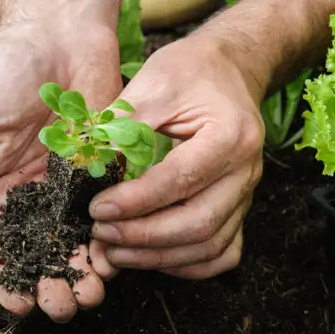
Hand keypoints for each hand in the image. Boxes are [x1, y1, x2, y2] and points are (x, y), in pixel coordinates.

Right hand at [0, 25, 120, 320]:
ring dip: (82, 273)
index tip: (19, 305)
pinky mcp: (103, 171)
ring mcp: (68, 186)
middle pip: (38, 253)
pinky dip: (110, 239)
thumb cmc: (3, 69)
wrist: (59, 31)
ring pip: (75, 242)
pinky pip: (107, 213)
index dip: (4, 280)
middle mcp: (30, 195)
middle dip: (49, 285)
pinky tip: (115, 259)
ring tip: (91, 295)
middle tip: (63, 307)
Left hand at [88, 35, 265, 278]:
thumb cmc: (191, 70)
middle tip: (101, 234)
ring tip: (115, 251)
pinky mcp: (240, 207)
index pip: (180, 180)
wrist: (230, 69)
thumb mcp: (154, 83)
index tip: (97, 208)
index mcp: (230, 135)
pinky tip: (153, 257)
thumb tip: (87, 170)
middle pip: (200, 224)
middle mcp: (246, 170)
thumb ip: (122, 126)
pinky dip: (189, 264)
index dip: (136, 201)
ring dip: (159, 257)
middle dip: (144, 237)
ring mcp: (247, 193)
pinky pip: (223, 252)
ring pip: (210, 246)